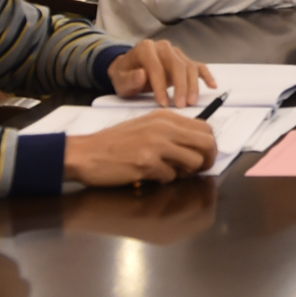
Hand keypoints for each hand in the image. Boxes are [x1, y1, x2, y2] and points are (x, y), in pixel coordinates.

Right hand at [63, 111, 215, 185]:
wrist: (86, 153)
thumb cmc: (115, 143)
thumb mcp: (146, 127)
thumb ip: (171, 132)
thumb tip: (196, 146)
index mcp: (166, 117)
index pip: (205, 128)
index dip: (209, 146)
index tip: (203, 157)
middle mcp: (164, 127)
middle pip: (207, 143)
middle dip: (208, 160)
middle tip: (199, 170)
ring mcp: (156, 144)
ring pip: (193, 161)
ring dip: (186, 172)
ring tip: (170, 173)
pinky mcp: (146, 163)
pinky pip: (170, 176)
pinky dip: (164, 180)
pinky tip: (151, 176)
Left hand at [105, 41, 212, 108]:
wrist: (128, 69)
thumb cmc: (124, 76)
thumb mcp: (120, 80)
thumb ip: (129, 79)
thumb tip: (142, 75)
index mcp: (146, 49)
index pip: (156, 67)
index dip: (160, 86)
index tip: (163, 103)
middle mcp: (163, 47)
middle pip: (177, 65)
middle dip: (181, 86)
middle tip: (182, 105)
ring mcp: (175, 53)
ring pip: (189, 66)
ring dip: (193, 85)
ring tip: (192, 102)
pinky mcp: (183, 60)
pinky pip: (198, 66)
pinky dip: (206, 75)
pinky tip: (213, 85)